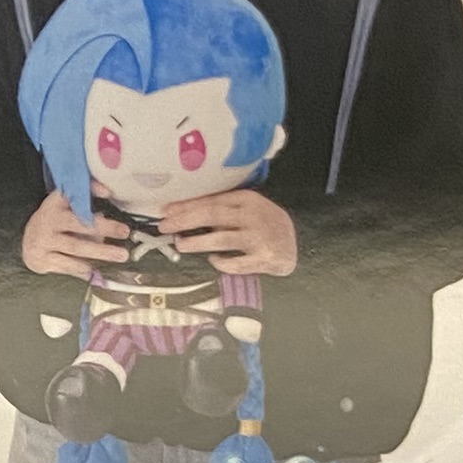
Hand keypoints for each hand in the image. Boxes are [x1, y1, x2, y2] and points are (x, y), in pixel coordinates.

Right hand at [20, 190, 129, 278]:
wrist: (27, 244)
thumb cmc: (55, 223)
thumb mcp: (64, 206)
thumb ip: (83, 198)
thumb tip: (106, 192)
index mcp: (54, 204)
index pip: (72, 196)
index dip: (90, 191)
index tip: (108, 193)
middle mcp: (48, 221)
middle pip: (79, 224)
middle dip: (105, 227)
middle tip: (125, 231)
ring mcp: (44, 242)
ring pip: (76, 248)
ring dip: (101, 252)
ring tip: (121, 255)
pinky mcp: (43, 260)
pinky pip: (69, 265)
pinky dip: (85, 268)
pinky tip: (98, 270)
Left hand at [162, 186, 298, 277]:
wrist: (298, 246)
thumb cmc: (265, 226)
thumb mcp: (247, 210)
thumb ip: (223, 211)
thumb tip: (183, 216)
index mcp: (246, 199)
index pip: (210, 201)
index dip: (186, 206)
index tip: (165, 211)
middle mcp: (252, 215)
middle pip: (212, 216)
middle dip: (184, 221)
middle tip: (164, 226)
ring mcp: (258, 237)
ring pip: (221, 239)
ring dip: (197, 242)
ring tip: (180, 244)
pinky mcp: (264, 258)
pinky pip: (236, 262)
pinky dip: (221, 262)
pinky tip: (213, 260)